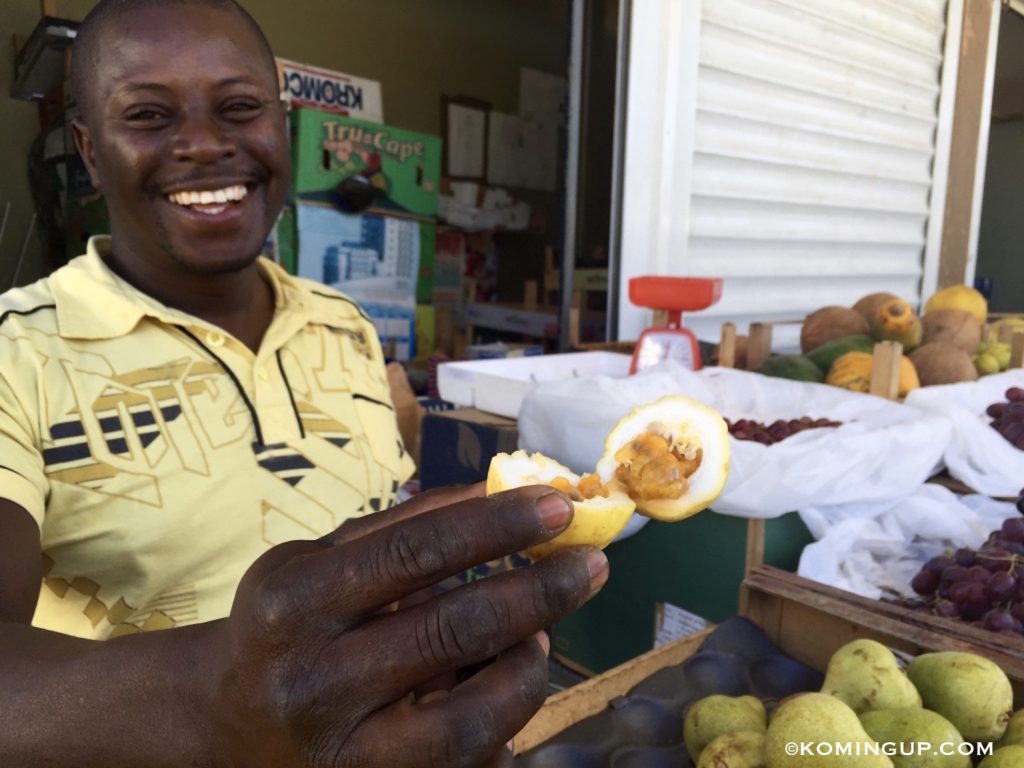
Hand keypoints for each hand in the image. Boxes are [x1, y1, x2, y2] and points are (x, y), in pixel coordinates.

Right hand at [205, 484, 607, 766]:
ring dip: (527, 668)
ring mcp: (343, 750)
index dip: (495, 526)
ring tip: (541, 634)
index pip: (414, 553)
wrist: (224, 721)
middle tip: (590, 566)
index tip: (558, 506)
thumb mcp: (319, 559)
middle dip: (537, 593)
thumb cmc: (286, 622)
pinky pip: (464, 763)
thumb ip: (401, 527)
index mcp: (295, 601)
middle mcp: (314, 678)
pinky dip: (503, 721)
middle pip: (451, 632)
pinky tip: (507, 685)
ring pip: (469, 719)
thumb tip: (497, 492)